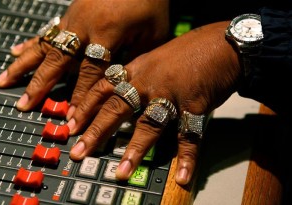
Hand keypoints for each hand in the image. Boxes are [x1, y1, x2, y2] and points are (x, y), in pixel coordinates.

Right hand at [0, 0, 169, 113]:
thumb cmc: (150, 0)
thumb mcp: (154, 31)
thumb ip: (138, 58)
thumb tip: (125, 83)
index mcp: (107, 32)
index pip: (90, 73)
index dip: (80, 97)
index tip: (71, 116)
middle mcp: (84, 26)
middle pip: (59, 61)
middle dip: (41, 85)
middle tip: (25, 105)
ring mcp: (73, 17)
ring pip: (45, 45)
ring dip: (25, 66)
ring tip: (5, 81)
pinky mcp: (70, 11)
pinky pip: (47, 30)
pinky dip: (31, 43)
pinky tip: (16, 52)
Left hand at [67, 21, 242, 184]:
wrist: (221, 43)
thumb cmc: (188, 52)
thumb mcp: (155, 59)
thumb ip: (138, 75)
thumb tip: (121, 90)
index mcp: (138, 70)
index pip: (104, 88)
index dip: (85, 106)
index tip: (70, 123)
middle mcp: (149, 82)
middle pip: (117, 108)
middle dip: (96, 131)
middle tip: (79, 151)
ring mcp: (171, 95)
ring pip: (148, 125)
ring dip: (134, 151)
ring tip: (121, 172)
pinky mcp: (195, 106)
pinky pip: (189, 137)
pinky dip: (187, 158)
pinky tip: (182, 176)